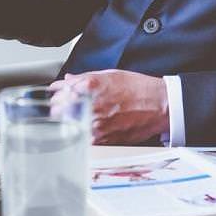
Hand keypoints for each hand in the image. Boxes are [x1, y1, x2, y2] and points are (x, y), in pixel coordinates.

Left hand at [50, 69, 169, 144]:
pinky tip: (91, 127)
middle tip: (65, 109)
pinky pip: (82, 138)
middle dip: (59, 110)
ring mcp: (95, 125)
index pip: (58, 94)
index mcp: (89, 87)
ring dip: (69, 123)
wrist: (159, 106)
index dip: (56, 96)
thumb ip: (83, 78)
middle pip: (57, 112)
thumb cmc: (138, 89)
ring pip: (67, 128)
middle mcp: (90, 106)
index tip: (58, 97)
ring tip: (81, 118)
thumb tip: (67, 80)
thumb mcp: (110, 75)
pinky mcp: (102, 140)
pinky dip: (82, 134)